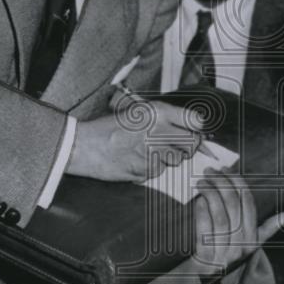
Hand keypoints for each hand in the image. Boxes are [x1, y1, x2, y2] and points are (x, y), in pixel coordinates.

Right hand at [66, 100, 203, 182]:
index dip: (198, 129)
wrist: (84, 145)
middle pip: (192, 143)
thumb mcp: (137, 110)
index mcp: (158, 112)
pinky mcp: (145, 170)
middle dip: (189, 147)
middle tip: (178, 146)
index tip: (196, 132)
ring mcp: (153, 152)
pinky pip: (159, 172)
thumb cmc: (109, 127)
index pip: (195, 121)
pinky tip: (138, 161)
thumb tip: (190, 127)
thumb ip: (164, 117)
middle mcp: (159, 131)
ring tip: (152, 152)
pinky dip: (152, 169)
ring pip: (177, 160)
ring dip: (169, 159)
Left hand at [187, 166, 283, 280]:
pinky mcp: (206, 258)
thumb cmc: (227, 258)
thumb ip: (267, 229)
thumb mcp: (250, 246)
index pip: (247, 203)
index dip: (237, 183)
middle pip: (232, 206)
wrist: (205, 283)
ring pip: (219, 216)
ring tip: (202, 182)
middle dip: (221, 183)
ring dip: (210, 194)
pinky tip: (198, 200)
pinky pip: (204, 229)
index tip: (225, 170)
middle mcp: (240, 246)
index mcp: (252, 239)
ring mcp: (223, 253)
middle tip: (210, 171)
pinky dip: (201, 211)